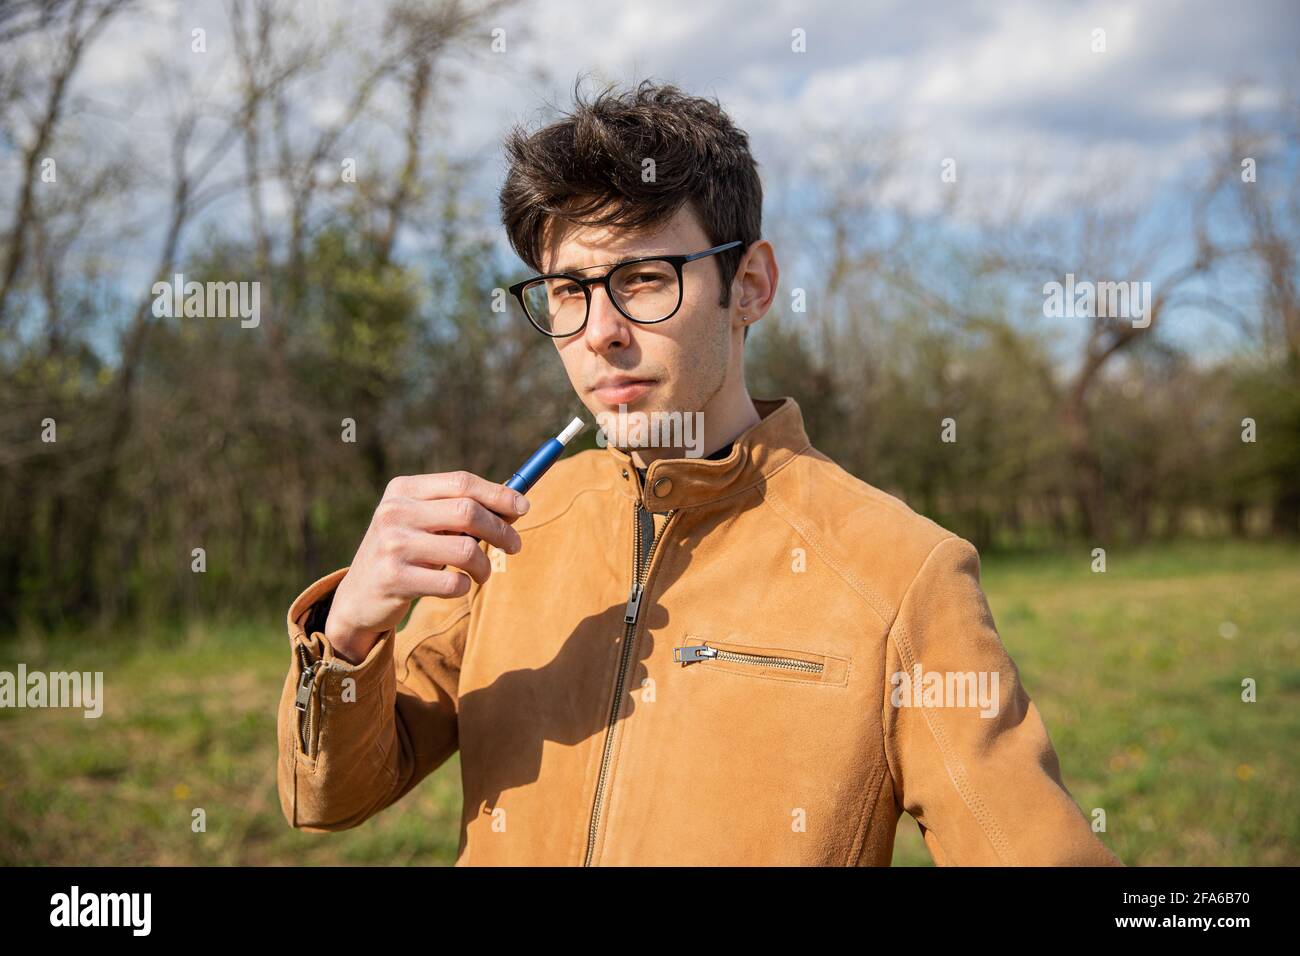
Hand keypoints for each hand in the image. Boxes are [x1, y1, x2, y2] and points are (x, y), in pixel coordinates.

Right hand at [324, 471, 528, 662]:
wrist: (359, 597)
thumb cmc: (405, 553)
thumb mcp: (424, 523)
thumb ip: (462, 510)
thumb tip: (516, 504)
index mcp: (403, 489)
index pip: (462, 482)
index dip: (498, 494)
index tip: (523, 507)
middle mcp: (394, 512)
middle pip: (468, 511)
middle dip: (501, 530)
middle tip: (514, 545)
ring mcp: (392, 545)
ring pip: (465, 549)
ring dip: (484, 564)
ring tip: (482, 573)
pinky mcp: (394, 579)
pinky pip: (452, 582)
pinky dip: (464, 586)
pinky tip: (457, 586)